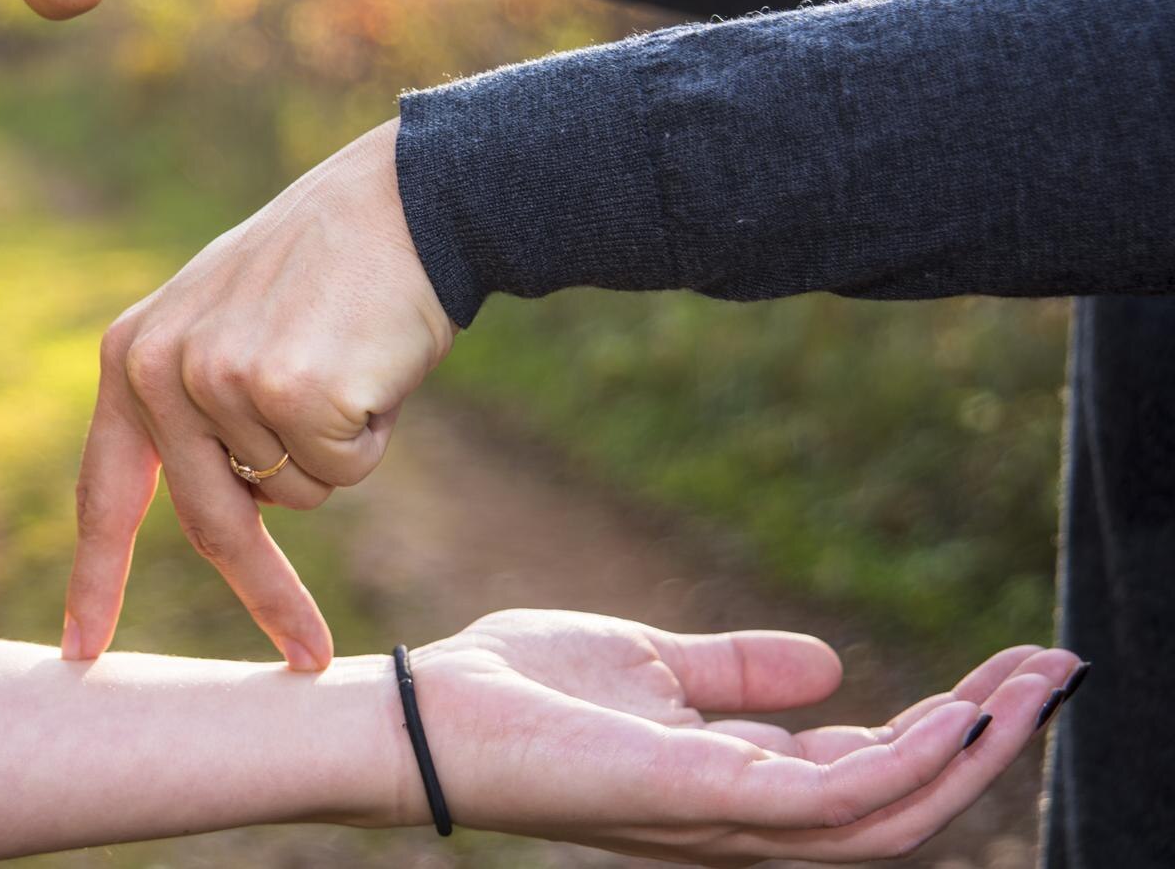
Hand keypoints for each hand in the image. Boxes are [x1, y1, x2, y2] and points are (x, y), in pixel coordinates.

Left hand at [63, 118, 453, 670]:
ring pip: (296, 494)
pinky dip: (370, 433)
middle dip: (267, 594)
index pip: (106, 490)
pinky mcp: (287, 391)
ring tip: (343, 358)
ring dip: (335, 447)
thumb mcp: (223, 327)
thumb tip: (211, 517)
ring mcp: (219, 379)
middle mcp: (160, 369)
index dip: (97, 579)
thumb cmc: (324, 274)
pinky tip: (368, 360)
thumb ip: (193, 408)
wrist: (399, 203)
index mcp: (131, 356)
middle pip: (215, 522)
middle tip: (307, 651)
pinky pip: (341, 470)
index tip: (81, 653)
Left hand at [395, 609, 1081, 862]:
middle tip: (1056, 675)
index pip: (870, 774)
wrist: (432, 709)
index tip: (1011, 670)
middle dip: (987, 744)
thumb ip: (739, 672)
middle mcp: (746, 822)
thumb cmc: (522, 691)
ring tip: (1034, 684)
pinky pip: (834, 799)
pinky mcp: (702, 797)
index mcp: (737, 788)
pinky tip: (958, 712)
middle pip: (902, 805)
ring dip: (974, 752)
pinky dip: (909, 764)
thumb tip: (834, 665)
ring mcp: (728, 819)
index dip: (950, 730)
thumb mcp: (652, 664)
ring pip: (891, 816)